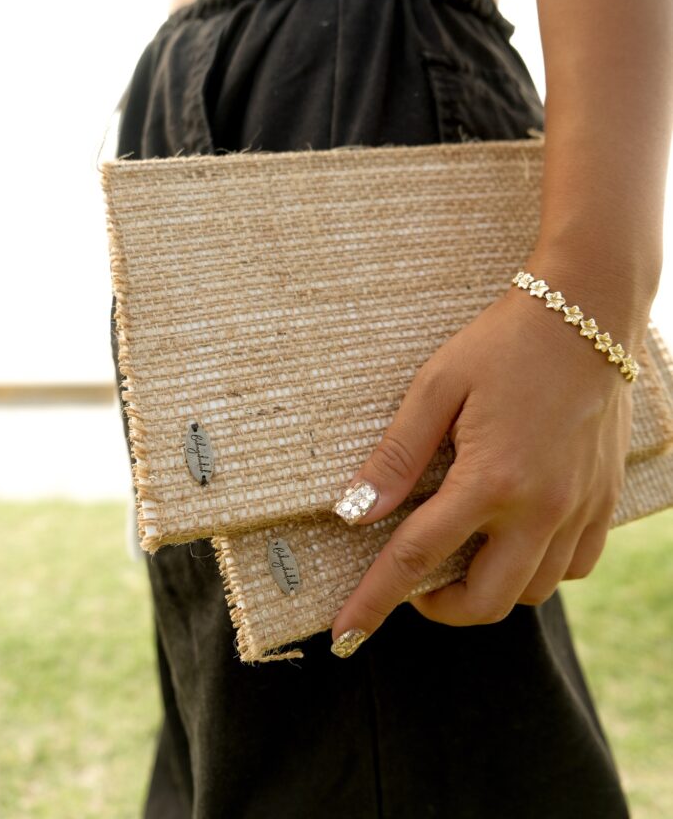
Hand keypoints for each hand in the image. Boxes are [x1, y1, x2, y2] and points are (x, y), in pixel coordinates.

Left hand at [329, 275, 633, 653]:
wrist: (588, 313)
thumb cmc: (504, 343)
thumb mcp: (436, 387)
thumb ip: (397, 456)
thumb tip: (355, 511)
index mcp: (491, 480)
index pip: (417, 560)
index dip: (375, 602)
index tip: (344, 636)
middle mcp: (541, 508)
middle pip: (484, 600)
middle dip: (438, 607)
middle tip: (413, 582)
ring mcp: (579, 509)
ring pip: (532, 592)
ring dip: (489, 588)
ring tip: (463, 552)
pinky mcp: (605, 500)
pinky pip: (575, 567)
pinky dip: (539, 570)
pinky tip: (516, 537)